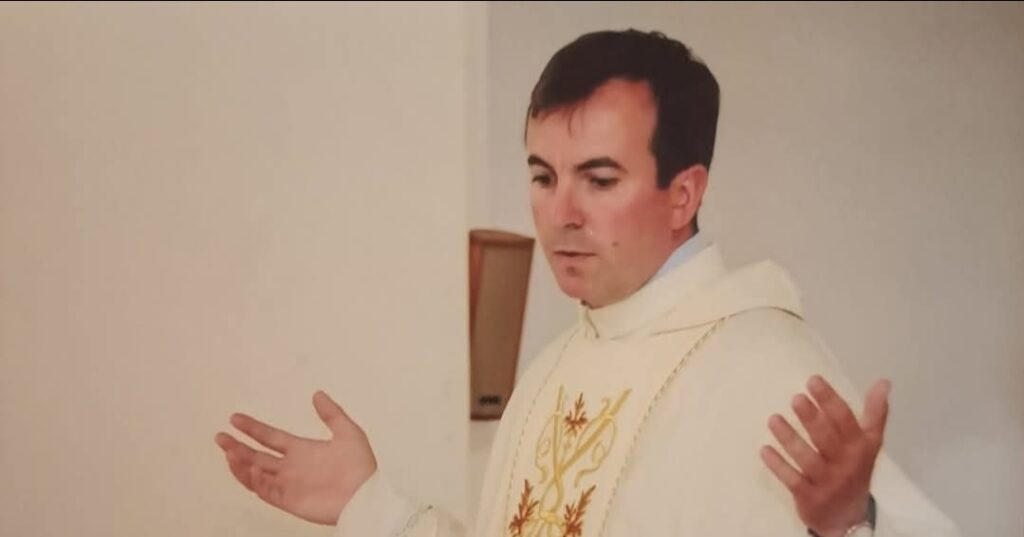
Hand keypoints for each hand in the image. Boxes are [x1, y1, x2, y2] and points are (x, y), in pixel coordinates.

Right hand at [214, 391, 377, 525]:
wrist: (365, 496)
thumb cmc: (360, 467)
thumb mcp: (348, 432)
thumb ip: (331, 413)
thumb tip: (317, 394)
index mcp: (301, 450)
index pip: (270, 437)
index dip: (252, 428)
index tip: (235, 418)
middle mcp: (291, 467)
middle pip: (257, 456)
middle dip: (237, 447)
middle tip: (220, 437)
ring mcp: (289, 485)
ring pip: (256, 475)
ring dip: (241, 465)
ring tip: (229, 453)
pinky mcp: (290, 501)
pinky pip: (267, 492)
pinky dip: (257, 482)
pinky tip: (253, 469)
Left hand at [760, 375, 889, 536]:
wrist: (848, 518)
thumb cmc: (855, 469)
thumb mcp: (869, 443)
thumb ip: (875, 413)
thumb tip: (883, 382)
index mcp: (860, 447)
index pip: (845, 420)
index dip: (829, 400)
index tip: (812, 380)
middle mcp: (845, 464)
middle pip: (827, 438)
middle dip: (811, 418)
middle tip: (796, 399)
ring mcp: (827, 482)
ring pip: (807, 459)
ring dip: (790, 439)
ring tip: (773, 419)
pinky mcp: (809, 497)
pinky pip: (792, 480)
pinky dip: (778, 466)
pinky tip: (765, 450)